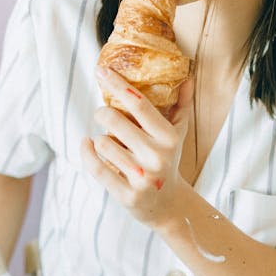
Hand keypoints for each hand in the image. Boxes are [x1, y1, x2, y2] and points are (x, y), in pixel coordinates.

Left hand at [80, 66, 193, 226]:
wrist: (167, 204)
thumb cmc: (168, 160)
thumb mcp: (177, 133)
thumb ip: (182, 105)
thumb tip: (188, 77)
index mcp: (169, 138)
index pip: (139, 104)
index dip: (118, 85)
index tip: (102, 71)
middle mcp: (157, 157)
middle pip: (114, 120)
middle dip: (102, 112)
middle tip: (102, 113)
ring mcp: (142, 177)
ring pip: (103, 143)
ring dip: (99, 138)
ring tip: (107, 141)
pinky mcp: (127, 195)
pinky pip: (96, 167)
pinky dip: (86, 152)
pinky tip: (86, 143)